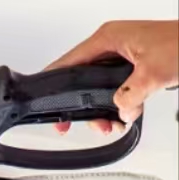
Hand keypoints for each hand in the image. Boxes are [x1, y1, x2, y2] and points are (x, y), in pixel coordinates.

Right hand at [47, 20, 178, 133]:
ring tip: (111, 122)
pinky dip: (119, 102)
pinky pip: (117, 87)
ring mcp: (123, 54)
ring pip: (100, 86)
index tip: (45, 100)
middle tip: (81, 124)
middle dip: (84, 105)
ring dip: (104, 107)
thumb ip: (129, 97)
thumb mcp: (152, 74)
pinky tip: (125, 113)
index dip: (55, 83)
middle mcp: (112, 44)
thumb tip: (119, 112)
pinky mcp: (134, 64)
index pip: (69, 62)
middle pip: (82, 79)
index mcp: (108, 38)